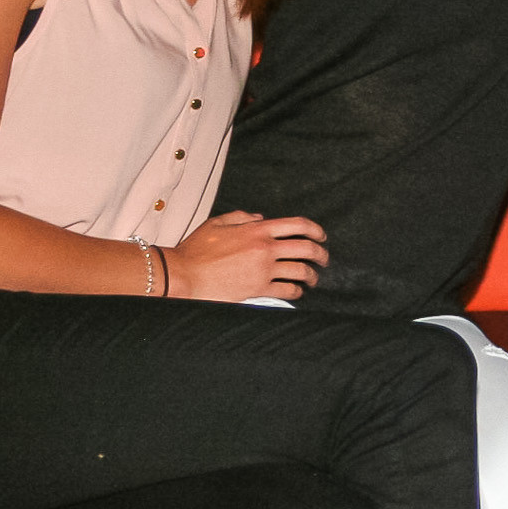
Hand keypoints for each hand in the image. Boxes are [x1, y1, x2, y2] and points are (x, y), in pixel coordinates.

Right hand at [162, 211, 328, 301]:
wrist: (182, 275)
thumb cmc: (195, 251)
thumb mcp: (217, 223)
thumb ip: (241, 217)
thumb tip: (260, 217)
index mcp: (257, 230)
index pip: (296, 225)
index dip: (315, 229)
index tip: (322, 235)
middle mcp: (265, 248)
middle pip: (306, 248)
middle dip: (321, 253)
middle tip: (324, 259)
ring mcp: (263, 270)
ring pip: (300, 271)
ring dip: (311, 275)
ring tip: (313, 278)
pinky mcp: (258, 289)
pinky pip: (286, 290)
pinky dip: (296, 291)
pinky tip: (296, 292)